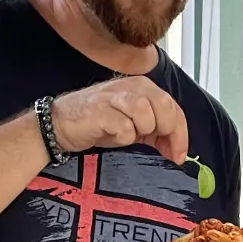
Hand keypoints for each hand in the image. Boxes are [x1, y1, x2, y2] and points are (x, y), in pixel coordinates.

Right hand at [50, 76, 188, 164]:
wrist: (62, 124)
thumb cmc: (101, 123)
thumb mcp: (135, 125)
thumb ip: (158, 131)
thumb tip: (178, 151)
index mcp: (143, 87)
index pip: (174, 107)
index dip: (181, 134)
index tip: (178, 155)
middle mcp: (130, 86)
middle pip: (164, 105)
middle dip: (166, 130)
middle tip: (156, 145)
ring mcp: (113, 96)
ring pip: (145, 111)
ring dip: (143, 130)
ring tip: (130, 135)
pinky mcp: (99, 111)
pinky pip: (124, 126)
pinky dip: (124, 136)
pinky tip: (115, 136)